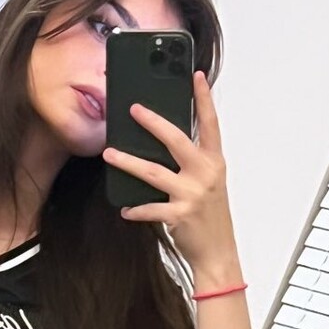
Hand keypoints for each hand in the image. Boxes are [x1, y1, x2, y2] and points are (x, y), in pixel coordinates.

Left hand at [102, 71, 239, 277]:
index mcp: (214, 162)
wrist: (218, 253)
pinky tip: (124, 208)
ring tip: (109, 154)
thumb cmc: (211, 217)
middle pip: (176, 140)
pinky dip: (135, 209)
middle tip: (133, 109)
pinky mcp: (179, 215)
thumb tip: (162, 143)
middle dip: (153, 122)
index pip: (210, 123)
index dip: (204, 99)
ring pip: (153, 172)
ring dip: (128, 162)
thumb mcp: (208, 183)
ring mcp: (192, 194)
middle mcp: (205, 174)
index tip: (196, 76)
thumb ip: (191, 162)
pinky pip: (150, 208)